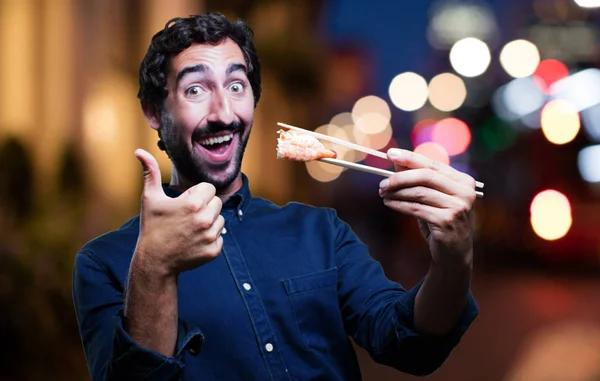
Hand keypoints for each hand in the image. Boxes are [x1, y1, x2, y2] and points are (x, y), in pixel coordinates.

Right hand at [133, 149, 224, 276]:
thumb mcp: (150, 198)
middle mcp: (205, 219)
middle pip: (217, 203)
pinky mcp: (214, 251)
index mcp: (194, 203)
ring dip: (209, 222)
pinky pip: (220, 237)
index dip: (196, 194)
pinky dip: (209, 239)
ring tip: (189, 229)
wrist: (154, 261)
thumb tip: (139, 151)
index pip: (209, 188)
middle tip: (186, 217)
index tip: (184, 203)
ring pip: (220, 220)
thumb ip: (150, 172)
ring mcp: (210, 236)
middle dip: (204, 207)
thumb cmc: (152, 226)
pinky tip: (194, 241)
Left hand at [378, 148, 475, 264]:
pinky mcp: (446, 220)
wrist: (454, 253)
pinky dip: (399, 205)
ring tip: (383, 193)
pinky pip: (416, 208)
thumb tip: (397, 162)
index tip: (390, 153)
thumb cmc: (441, 221)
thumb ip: (420, 180)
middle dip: (400, 178)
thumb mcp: (433, 198)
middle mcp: (464, 192)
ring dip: (397, 192)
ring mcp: (457, 207)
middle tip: (382, 182)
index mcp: (463, 181)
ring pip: (419, 193)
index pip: (433, 164)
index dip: (410, 158)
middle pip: (425, 176)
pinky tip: (389, 203)